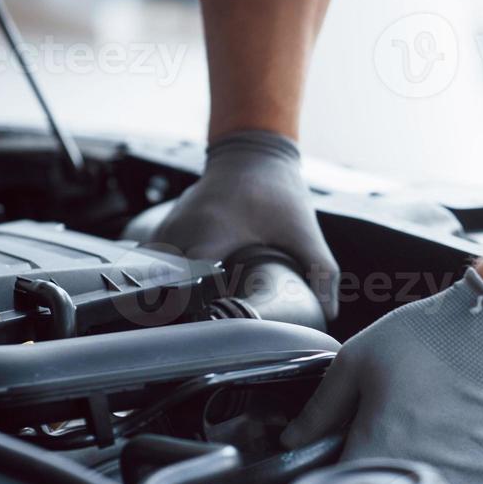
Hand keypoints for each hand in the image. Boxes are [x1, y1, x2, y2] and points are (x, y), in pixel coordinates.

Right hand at [153, 130, 339, 318]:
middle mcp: (183, 230)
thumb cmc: (277, 190)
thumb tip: (328, 312)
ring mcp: (169, 228)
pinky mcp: (164, 228)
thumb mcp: (304, 232)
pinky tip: (180, 293)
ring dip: (169, 295)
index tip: (206, 325)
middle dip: (179, 309)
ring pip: (155, 274)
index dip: (193, 308)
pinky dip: (163, 279)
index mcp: (213, 232)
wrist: (253, 153)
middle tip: (198, 329)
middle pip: (165, 284)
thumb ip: (321, 272)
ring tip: (187, 315)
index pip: (186, 282)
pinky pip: (154, 262)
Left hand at [281, 268, 482, 483]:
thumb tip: (293, 438)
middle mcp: (415, 476)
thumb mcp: (357, 361)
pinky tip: (433, 467)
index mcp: (376, 450)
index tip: (327, 470)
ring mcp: (453, 482)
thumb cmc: (430, 339)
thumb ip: (321, 407)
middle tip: (367, 458)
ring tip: (405, 459)